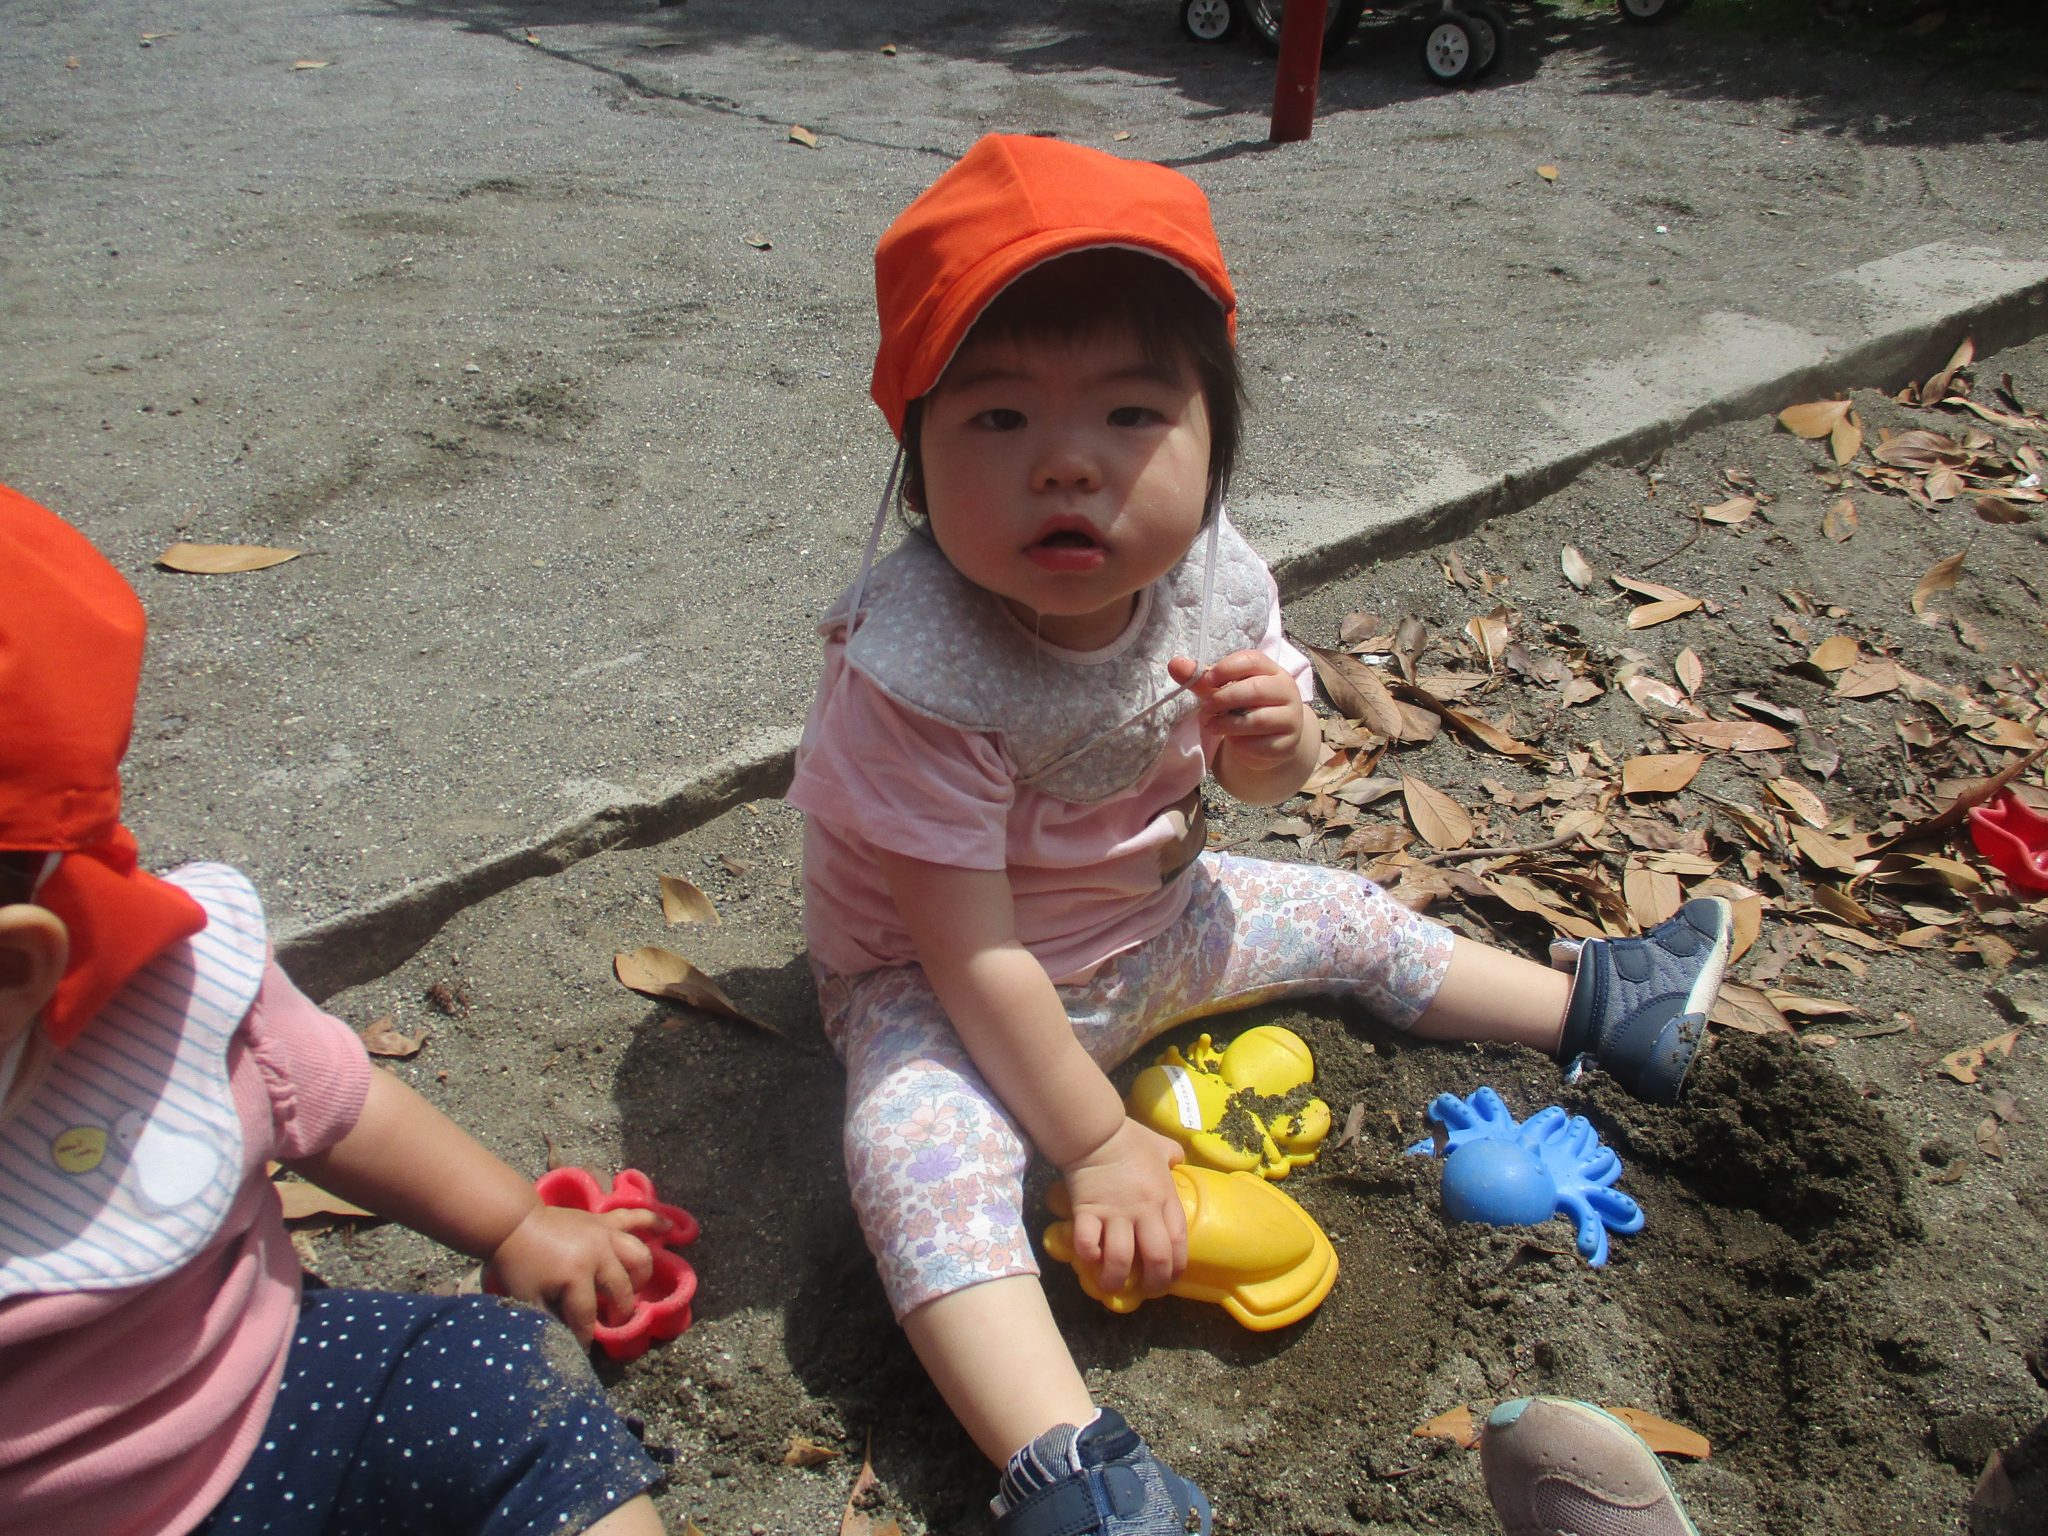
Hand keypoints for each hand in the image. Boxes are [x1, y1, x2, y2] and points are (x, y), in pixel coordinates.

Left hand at [485, 1203, 667, 1344]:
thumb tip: (568, 1339)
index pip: (587, 1316)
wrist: (513, 1223)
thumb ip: (549, 1320)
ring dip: (640, 1275)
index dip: (585, 1337)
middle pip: (620, 1290)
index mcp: (577, 1276)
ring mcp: (605, 1235)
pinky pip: (635, 1217)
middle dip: (619, 1312)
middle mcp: (598, 1255)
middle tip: (613, 1323)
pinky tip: (671, 1229)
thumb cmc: (518, 1264)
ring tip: (634, 1288)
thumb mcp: (527, 1299)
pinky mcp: (604, 1220)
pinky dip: (654, 1221)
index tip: (583, 1351)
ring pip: (637, 1256)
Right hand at [1057, 1117, 1187, 1297]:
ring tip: (1111, 1286)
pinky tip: (1089, 1259)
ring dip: (1116, 1279)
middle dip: (1153, 1283)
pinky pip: (1087, 1244)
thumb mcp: (1161, 1146)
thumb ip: (1172, 1155)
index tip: (1170, 1278)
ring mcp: (1115, 1214)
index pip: (1179, 1243)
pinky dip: (1088, 1257)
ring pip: (1120, 1259)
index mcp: (1164, 1198)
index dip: (1176, 1268)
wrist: (1096, 1132)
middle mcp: (1143, 1212)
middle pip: (1156, 1259)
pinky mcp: (1087, 1212)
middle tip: (1145, 1291)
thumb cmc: (1130, 1138)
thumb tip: (1178, 1159)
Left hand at [1170, 650, 1310, 773]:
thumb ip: (1202, 679)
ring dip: (1228, 724)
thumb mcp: (1224, 691)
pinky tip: (1234, 742)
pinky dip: (1241, 745)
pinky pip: (1261, 745)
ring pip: (1258, 719)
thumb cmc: (1245, 708)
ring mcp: (1291, 718)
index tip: (1208, 680)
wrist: (1269, 741)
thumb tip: (1175, 663)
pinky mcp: (1287, 745)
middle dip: (1224, 699)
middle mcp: (1287, 691)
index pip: (1253, 660)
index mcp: (1272, 671)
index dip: (1227, 668)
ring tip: (1212, 726)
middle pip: (1256, 689)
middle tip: (1206, 708)